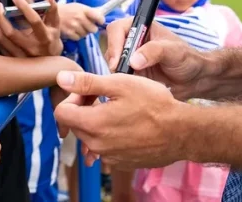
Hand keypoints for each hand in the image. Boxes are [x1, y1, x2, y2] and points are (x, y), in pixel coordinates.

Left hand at [0, 0, 61, 56]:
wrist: (50, 63)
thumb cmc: (51, 39)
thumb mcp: (55, 25)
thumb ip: (52, 9)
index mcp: (45, 37)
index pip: (34, 20)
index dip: (24, 7)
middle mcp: (32, 48)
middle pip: (11, 32)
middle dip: (1, 17)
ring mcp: (21, 56)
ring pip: (2, 40)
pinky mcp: (13, 60)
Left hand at [53, 70, 183, 169]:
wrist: (180, 132)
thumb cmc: (153, 103)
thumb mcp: (120, 84)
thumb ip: (88, 83)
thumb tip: (61, 78)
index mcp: (93, 124)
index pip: (62, 113)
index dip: (72, 97)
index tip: (90, 91)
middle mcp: (97, 145)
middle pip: (75, 124)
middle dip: (84, 108)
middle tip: (105, 97)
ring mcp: (109, 157)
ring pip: (89, 136)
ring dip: (96, 122)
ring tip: (118, 110)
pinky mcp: (120, 163)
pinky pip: (105, 147)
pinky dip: (109, 135)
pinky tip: (127, 124)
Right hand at [59, 3, 105, 40]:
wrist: (51, 12)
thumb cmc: (68, 9)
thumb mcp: (79, 6)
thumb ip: (90, 11)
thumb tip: (103, 13)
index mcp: (84, 10)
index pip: (99, 17)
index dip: (100, 21)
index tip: (99, 21)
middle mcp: (80, 18)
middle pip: (94, 29)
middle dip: (91, 28)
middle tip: (86, 25)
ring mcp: (74, 26)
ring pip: (86, 34)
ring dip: (83, 32)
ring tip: (77, 27)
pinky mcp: (69, 33)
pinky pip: (78, 38)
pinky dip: (76, 35)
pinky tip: (72, 30)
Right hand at [105, 17, 205, 100]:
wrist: (194, 80)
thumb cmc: (187, 58)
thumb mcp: (173, 51)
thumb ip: (154, 51)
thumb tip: (133, 61)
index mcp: (140, 27)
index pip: (117, 29)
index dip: (114, 44)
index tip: (117, 61)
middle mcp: (132, 42)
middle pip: (110, 47)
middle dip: (113, 60)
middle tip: (121, 75)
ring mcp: (131, 59)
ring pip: (112, 64)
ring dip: (117, 73)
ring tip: (129, 82)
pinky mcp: (132, 75)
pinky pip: (119, 78)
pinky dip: (121, 83)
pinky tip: (130, 89)